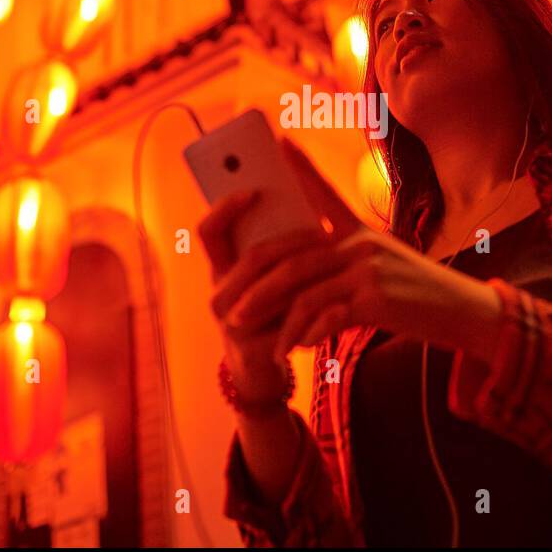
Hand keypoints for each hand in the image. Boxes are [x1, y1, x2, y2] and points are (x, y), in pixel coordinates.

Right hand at [198, 189, 339, 409]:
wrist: (263, 366)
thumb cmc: (270, 310)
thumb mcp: (266, 275)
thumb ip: (272, 240)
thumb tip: (293, 186)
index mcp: (220, 268)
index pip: (209, 231)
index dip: (226, 208)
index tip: (254, 189)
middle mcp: (219, 293)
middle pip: (252, 257)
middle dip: (292, 241)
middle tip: (325, 231)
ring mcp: (232, 322)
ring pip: (271, 289)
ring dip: (307, 272)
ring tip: (337, 256)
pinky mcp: (252, 348)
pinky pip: (286, 325)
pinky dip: (316, 312)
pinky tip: (341, 305)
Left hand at [234, 140, 503, 363]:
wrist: (466, 313)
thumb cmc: (421, 296)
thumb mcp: (386, 267)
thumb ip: (348, 267)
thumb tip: (301, 286)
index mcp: (361, 232)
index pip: (324, 192)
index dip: (301, 168)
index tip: (280, 140)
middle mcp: (361, 243)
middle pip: (291, 257)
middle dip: (255, 286)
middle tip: (228, 311)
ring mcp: (369, 268)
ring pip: (302, 290)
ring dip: (275, 321)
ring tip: (260, 342)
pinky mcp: (376, 298)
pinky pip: (325, 316)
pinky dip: (305, 334)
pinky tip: (296, 348)